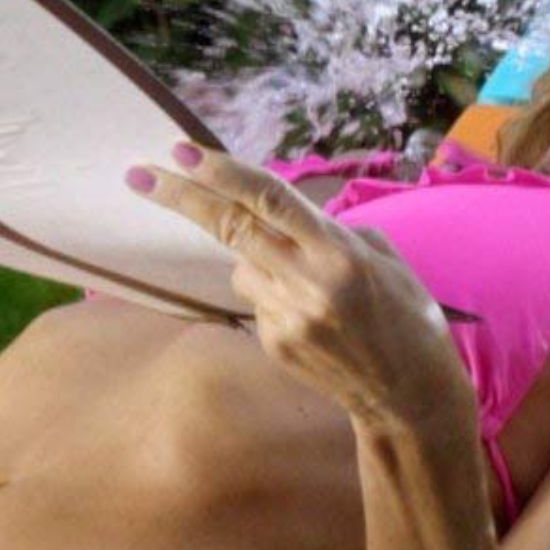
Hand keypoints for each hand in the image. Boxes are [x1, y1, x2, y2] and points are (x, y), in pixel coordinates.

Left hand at [129, 145, 476, 429]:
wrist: (411, 397)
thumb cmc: (406, 314)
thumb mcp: (382, 256)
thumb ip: (327, 228)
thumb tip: (276, 210)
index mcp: (339, 252)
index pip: (269, 199)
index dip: (224, 173)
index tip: (182, 151)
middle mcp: (306, 283)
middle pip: (229, 226)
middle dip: (180, 196)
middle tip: (138, 172)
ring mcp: (285, 318)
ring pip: (241, 264)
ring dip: (258, 257)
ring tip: (315, 287)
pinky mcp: (274, 344)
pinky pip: (255, 298)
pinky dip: (272, 292)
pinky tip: (314, 317)